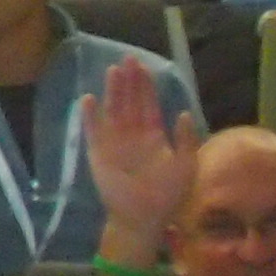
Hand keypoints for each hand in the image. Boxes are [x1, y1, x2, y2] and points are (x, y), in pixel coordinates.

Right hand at [84, 54, 201, 256]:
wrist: (144, 216)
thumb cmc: (167, 194)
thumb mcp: (186, 166)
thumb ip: (185, 140)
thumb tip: (182, 113)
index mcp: (153, 135)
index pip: (148, 104)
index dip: (146, 86)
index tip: (143, 66)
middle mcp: (132, 133)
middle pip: (130, 101)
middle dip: (129, 81)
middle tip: (127, 59)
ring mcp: (114, 141)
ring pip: (113, 110)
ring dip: (112, 91)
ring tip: (112, 71)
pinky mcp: (98, 151)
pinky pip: (93, 129)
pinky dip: (91, 115)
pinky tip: (89, 99)